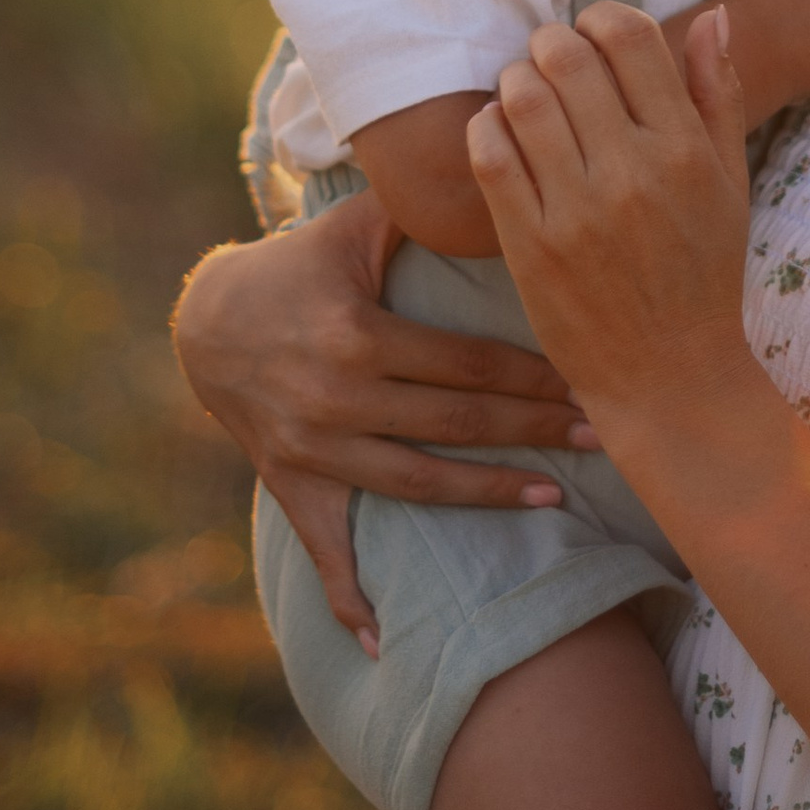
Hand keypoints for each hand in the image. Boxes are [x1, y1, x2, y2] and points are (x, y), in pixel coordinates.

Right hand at [171, 197, 594, 644]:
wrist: (204, 323)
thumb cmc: (299, 266)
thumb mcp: (353, 230)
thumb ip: (421, 213)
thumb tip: (498, 166)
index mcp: (358, 337)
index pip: (466, 364)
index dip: (532, 375)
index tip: (590, 379)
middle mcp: (337, 399)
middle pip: (456, 424)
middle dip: (534, 430)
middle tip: (604, 436)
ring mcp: (314, 450)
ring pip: (417, 484)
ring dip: (488, 494)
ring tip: (556, 496)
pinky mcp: (292, 485)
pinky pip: (325, 551)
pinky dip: (351, 601)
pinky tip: (388, 643)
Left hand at [467, 4, 757, 445]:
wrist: (670, 376)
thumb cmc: (703, 272)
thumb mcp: (731, 182)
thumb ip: (721, 94)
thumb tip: (714, 15)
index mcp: (685, 149)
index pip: (630, 36)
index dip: (601, 18)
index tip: (594, 36)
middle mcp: (633, 172)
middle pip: (566, 57)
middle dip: (550, 45)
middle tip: (551, 63)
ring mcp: (578, 211)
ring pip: (522, 99)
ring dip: (516, 81)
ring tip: (525, 97)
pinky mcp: (531, 245)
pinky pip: (490, 156)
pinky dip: (487, 128)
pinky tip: (502, 135)